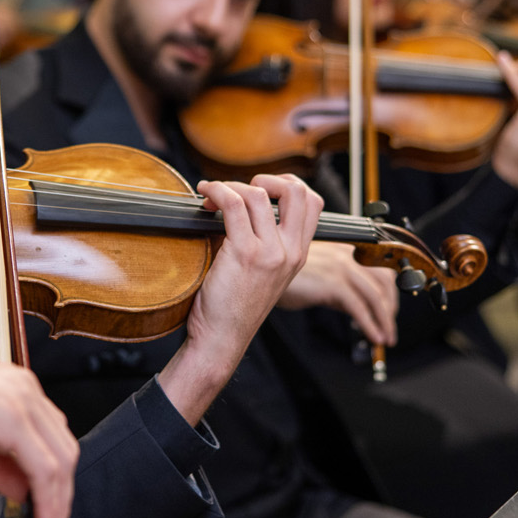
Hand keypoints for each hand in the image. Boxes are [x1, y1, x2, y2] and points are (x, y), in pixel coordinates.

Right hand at [0, 329, 78, 517]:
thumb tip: (20, 489)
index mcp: (16, 389)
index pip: (52, 440)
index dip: (55, 481)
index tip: (47, 513)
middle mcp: (26, 390)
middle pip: (64, 452)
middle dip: (61, 498)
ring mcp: (22, 402)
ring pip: (61, 462)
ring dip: (58, 505)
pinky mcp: (12, 419)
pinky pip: (44, 469)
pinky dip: (48, 501)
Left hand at [160, 174, 321, 425]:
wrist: (221, 339)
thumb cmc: (233, 307)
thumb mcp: (263, 273)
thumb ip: (265, 242)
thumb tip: (243, 202)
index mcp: (298, 255)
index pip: (312, 203)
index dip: (288, 184)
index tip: (262, 188)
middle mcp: (290, 252)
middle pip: (297, 190)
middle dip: (266, 178)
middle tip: (240, 189)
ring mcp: (271, 252)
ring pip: (257, 194)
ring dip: (229, 186)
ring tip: (212, 196)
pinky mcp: (245, 252)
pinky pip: (233, 204)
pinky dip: (216, 191)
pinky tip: (205, 195)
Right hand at [277, 241, 397, 346]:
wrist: (264, 274)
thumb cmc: (286, 276)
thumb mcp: (320, 279)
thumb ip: (342, 290)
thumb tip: (361, 310)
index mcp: (346, 250)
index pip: (381, 270)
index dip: (390, 294)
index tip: (389, 312)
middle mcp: (347, 255)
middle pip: (384, 283)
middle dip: (390, 309)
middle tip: (389, 329)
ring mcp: (341, 268)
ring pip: (375, 297)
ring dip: (384, 321)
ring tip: (385, 338)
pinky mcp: (333, 283)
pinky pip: (359, 307)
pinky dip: (370, 325)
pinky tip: (373, 336)